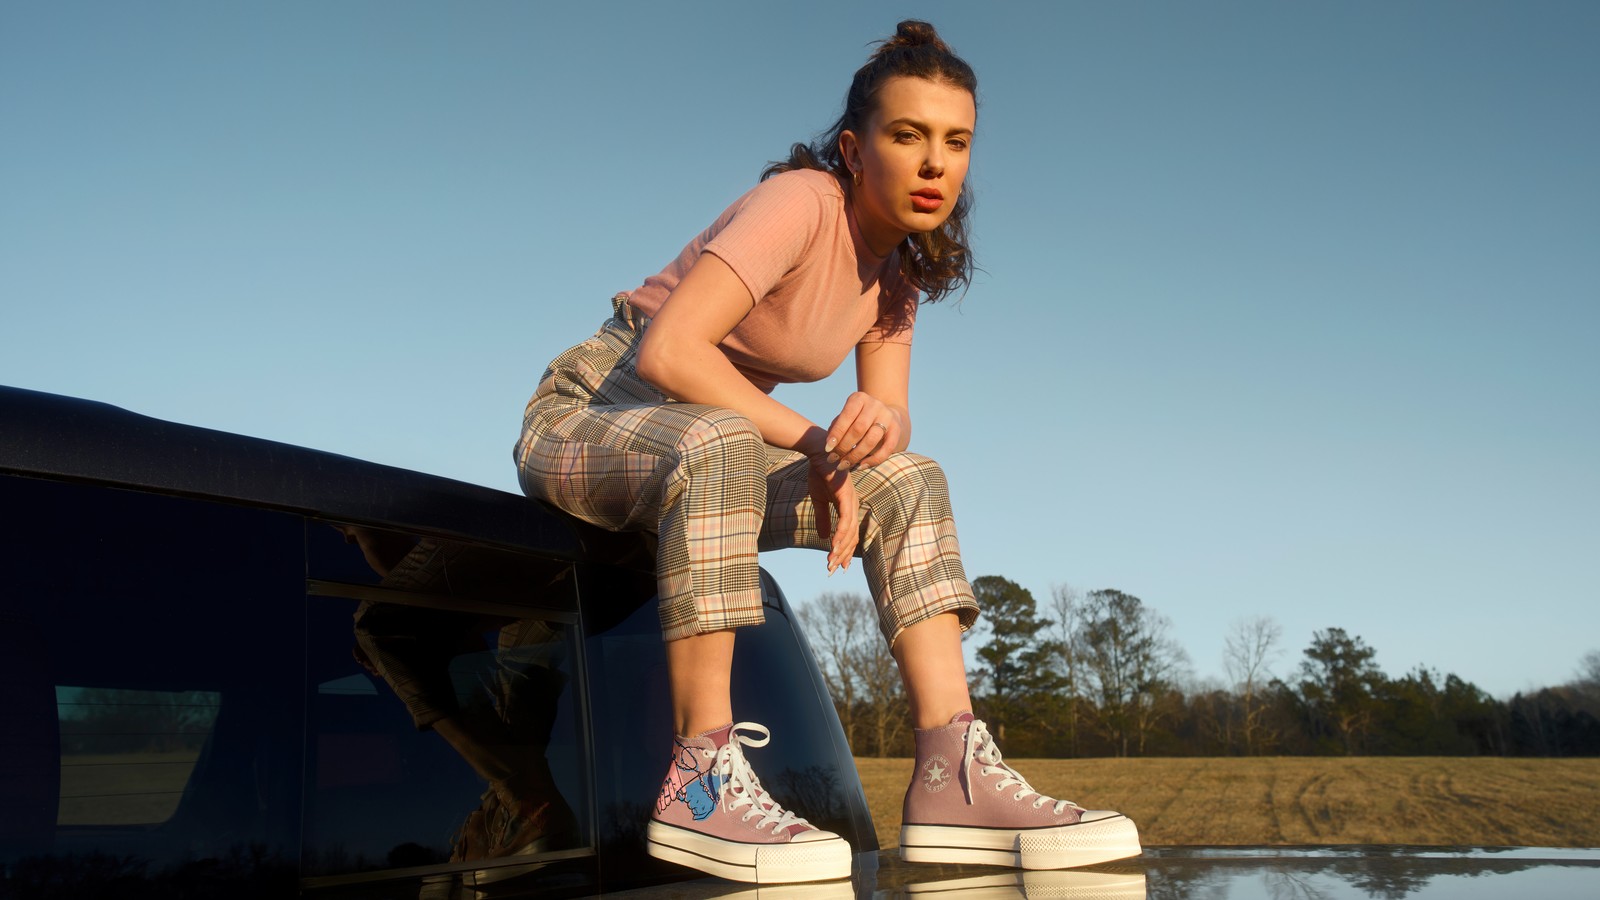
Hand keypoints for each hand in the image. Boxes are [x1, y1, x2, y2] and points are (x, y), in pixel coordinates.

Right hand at [808, 453, 858, 572]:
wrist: (818, 452)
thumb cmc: (820, 472)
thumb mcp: (819, 499)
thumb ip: (822, 517)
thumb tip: (823, 537)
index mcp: (848, 507)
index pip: (849, 534)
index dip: (843, 550)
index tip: (837, 565)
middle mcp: (853, 505)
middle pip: (851, 537)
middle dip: (841, 555)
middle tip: (832, 570)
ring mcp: (851, 500)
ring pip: (849, 532)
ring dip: (840, 549)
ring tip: (831, 562)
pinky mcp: (845, 495)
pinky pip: (845, 520)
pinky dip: (841, 534)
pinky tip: (833, 545)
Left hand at [824, 392, 900, 471]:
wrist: (885, 416)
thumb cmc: (857, 418)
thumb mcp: (846, 417)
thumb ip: (837, 427)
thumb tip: (829, 444)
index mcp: (859, 399)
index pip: (846, 416)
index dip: (837, 433)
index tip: (827, 449)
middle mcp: (875, 405)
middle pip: (859, 428)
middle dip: (844, 446)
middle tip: (833, 459)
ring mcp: (887, 417)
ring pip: (872, 439)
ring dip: (856, 455)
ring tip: (844, 465)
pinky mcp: (897, 430)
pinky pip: (887, 448)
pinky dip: (873, 460)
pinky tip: (860, 466)